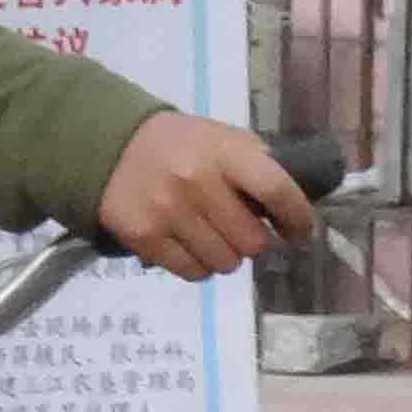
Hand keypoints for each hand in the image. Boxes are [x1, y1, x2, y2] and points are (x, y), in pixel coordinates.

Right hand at [96, 111, 317, 279]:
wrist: (112, 148)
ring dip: (228, 257)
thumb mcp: (223, 139)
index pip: (276, 190)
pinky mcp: (144, 237)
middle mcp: (195, 182)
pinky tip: (194, 249)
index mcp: (223, 152)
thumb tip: (290, 209)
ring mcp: (167, 212)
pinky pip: (192, 272)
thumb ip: (257, 165)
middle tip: (247, 236)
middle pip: (252, 241)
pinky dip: (200, 267)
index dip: (297, 217)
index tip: (299, 231)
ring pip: (225, 263)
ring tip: (217, 241)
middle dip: (256, 243)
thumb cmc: (181, 145)